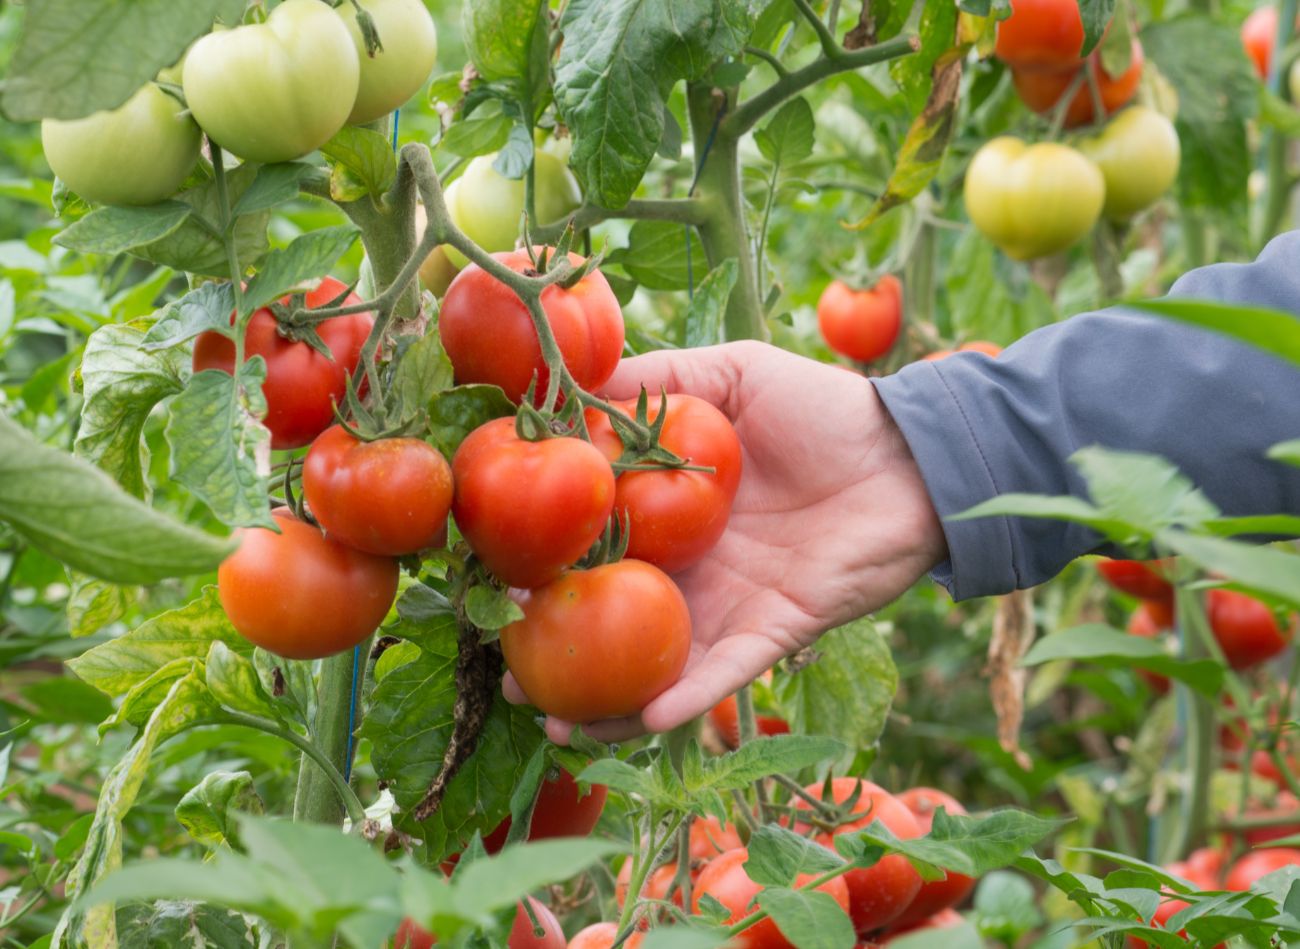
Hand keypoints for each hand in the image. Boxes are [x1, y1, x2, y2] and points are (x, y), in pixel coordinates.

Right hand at [502, 341, 946, 742]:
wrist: (911, 454)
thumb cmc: (823, 408)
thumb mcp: (733, 374)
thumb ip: (659, 380)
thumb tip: (577, 383)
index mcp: (672, 510)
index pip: (595, 542)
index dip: (547, 563)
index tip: (493, 577)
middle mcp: (693, 566)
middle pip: (613, 616)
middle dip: (561, 650)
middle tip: (509, 673)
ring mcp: (732, 603)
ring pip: (660, 663)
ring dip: (610, 698)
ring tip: (558, 721)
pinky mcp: (777, 631)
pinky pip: (727, 673)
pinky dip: (690, 698)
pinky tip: (645, 718)